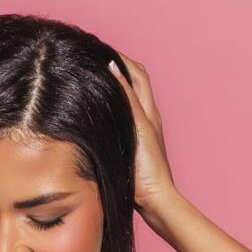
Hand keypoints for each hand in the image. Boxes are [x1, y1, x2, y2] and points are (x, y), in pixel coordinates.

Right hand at [106, 50, 176, 219]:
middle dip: (119, 67)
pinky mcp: (135, 145)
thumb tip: (113, 68)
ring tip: (96, 79)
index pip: (136, 73)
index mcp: (149, 110)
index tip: (102, 50)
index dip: (121, 58)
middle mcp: (148, 117)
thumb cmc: (148, 169)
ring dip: (116, 85)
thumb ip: (126, 98)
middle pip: (134, 82)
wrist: (155, 201)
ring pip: (129, 99)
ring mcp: (142, 131)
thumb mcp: (137, 128)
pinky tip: (100, 110)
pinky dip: (113, 105)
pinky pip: (123, 116)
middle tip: (97, 60)